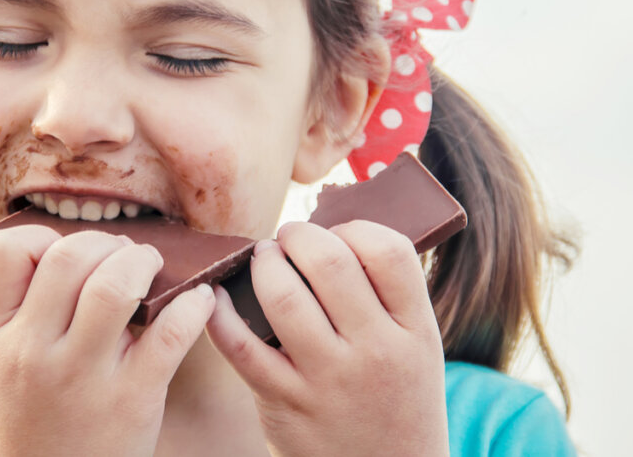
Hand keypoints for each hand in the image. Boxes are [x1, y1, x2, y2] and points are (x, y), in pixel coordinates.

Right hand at [0, 224, 215, 456]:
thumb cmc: (31, 420)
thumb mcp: (3, 366)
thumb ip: (27, 311)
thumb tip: (83, 248)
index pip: (4, 251)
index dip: (39, 236)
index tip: (63, 251)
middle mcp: (33, 352)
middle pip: (71, 255)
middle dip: (106, 242)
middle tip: (122, 255)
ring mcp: (82, 376)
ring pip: (116, 284)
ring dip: (143, 261)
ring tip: (151, 268)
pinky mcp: (132, 400)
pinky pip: (170, 333)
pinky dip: (192, 306)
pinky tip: (196, 300)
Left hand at [207, 221, 448, 456]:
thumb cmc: (396, 398)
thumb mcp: (416, 348)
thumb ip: (386, 295)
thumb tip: (331, 229)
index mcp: (415, 331)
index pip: (388, 251)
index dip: (353, 228)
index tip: (336, 235)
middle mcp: (376, 353)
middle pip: (330, 263)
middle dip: (298, 236)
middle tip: (287, 239)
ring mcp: (329, 381)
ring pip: (283, 298)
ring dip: (263, 265)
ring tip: (263, 261)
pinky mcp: (285, 404)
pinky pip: (239, 347)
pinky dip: (219, 313)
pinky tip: (216, 296)